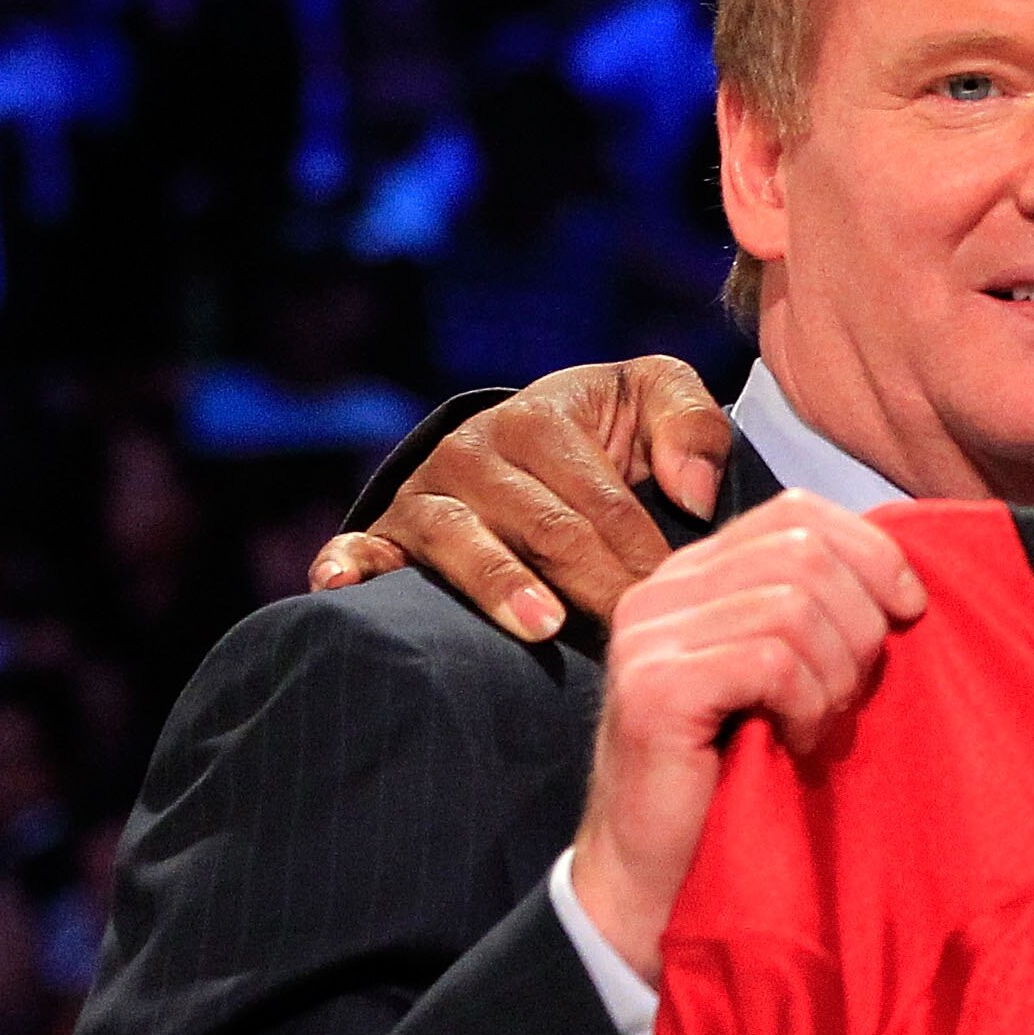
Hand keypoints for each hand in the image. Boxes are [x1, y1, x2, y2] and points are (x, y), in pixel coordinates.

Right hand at [310, 357, 734, 639]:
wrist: (529, 438)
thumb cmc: (606, 428)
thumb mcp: (655, 400)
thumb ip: (691, 425)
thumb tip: (691, 492)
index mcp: (539, 416)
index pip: (602, 500)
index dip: (644, 551)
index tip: (676, 599)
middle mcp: (472, 450)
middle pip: (543, 529)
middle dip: (594, 585)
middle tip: (633, 634)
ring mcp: (426, 493)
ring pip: (461, 540)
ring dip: (498, 584)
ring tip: (543, 626)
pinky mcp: (389, 532)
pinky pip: (365, 547)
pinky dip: (350, 565)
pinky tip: (342, 588)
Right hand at [566, 493, 926, 980]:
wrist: (660, 881)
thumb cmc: (741, 781)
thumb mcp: (789, 678)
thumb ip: (821, 612)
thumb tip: (908, 578)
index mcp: (695, 575)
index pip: (797, 511)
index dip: (872, 551)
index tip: (911, 611)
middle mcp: (660, 590)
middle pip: (805, 552)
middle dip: (860, 625)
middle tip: (853, 694)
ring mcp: (648, 636)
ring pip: (794, 605)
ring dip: (835, 675)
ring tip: (819, 725)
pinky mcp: (654, 688)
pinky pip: (771, 659)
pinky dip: (807, 704)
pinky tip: (796, 742)